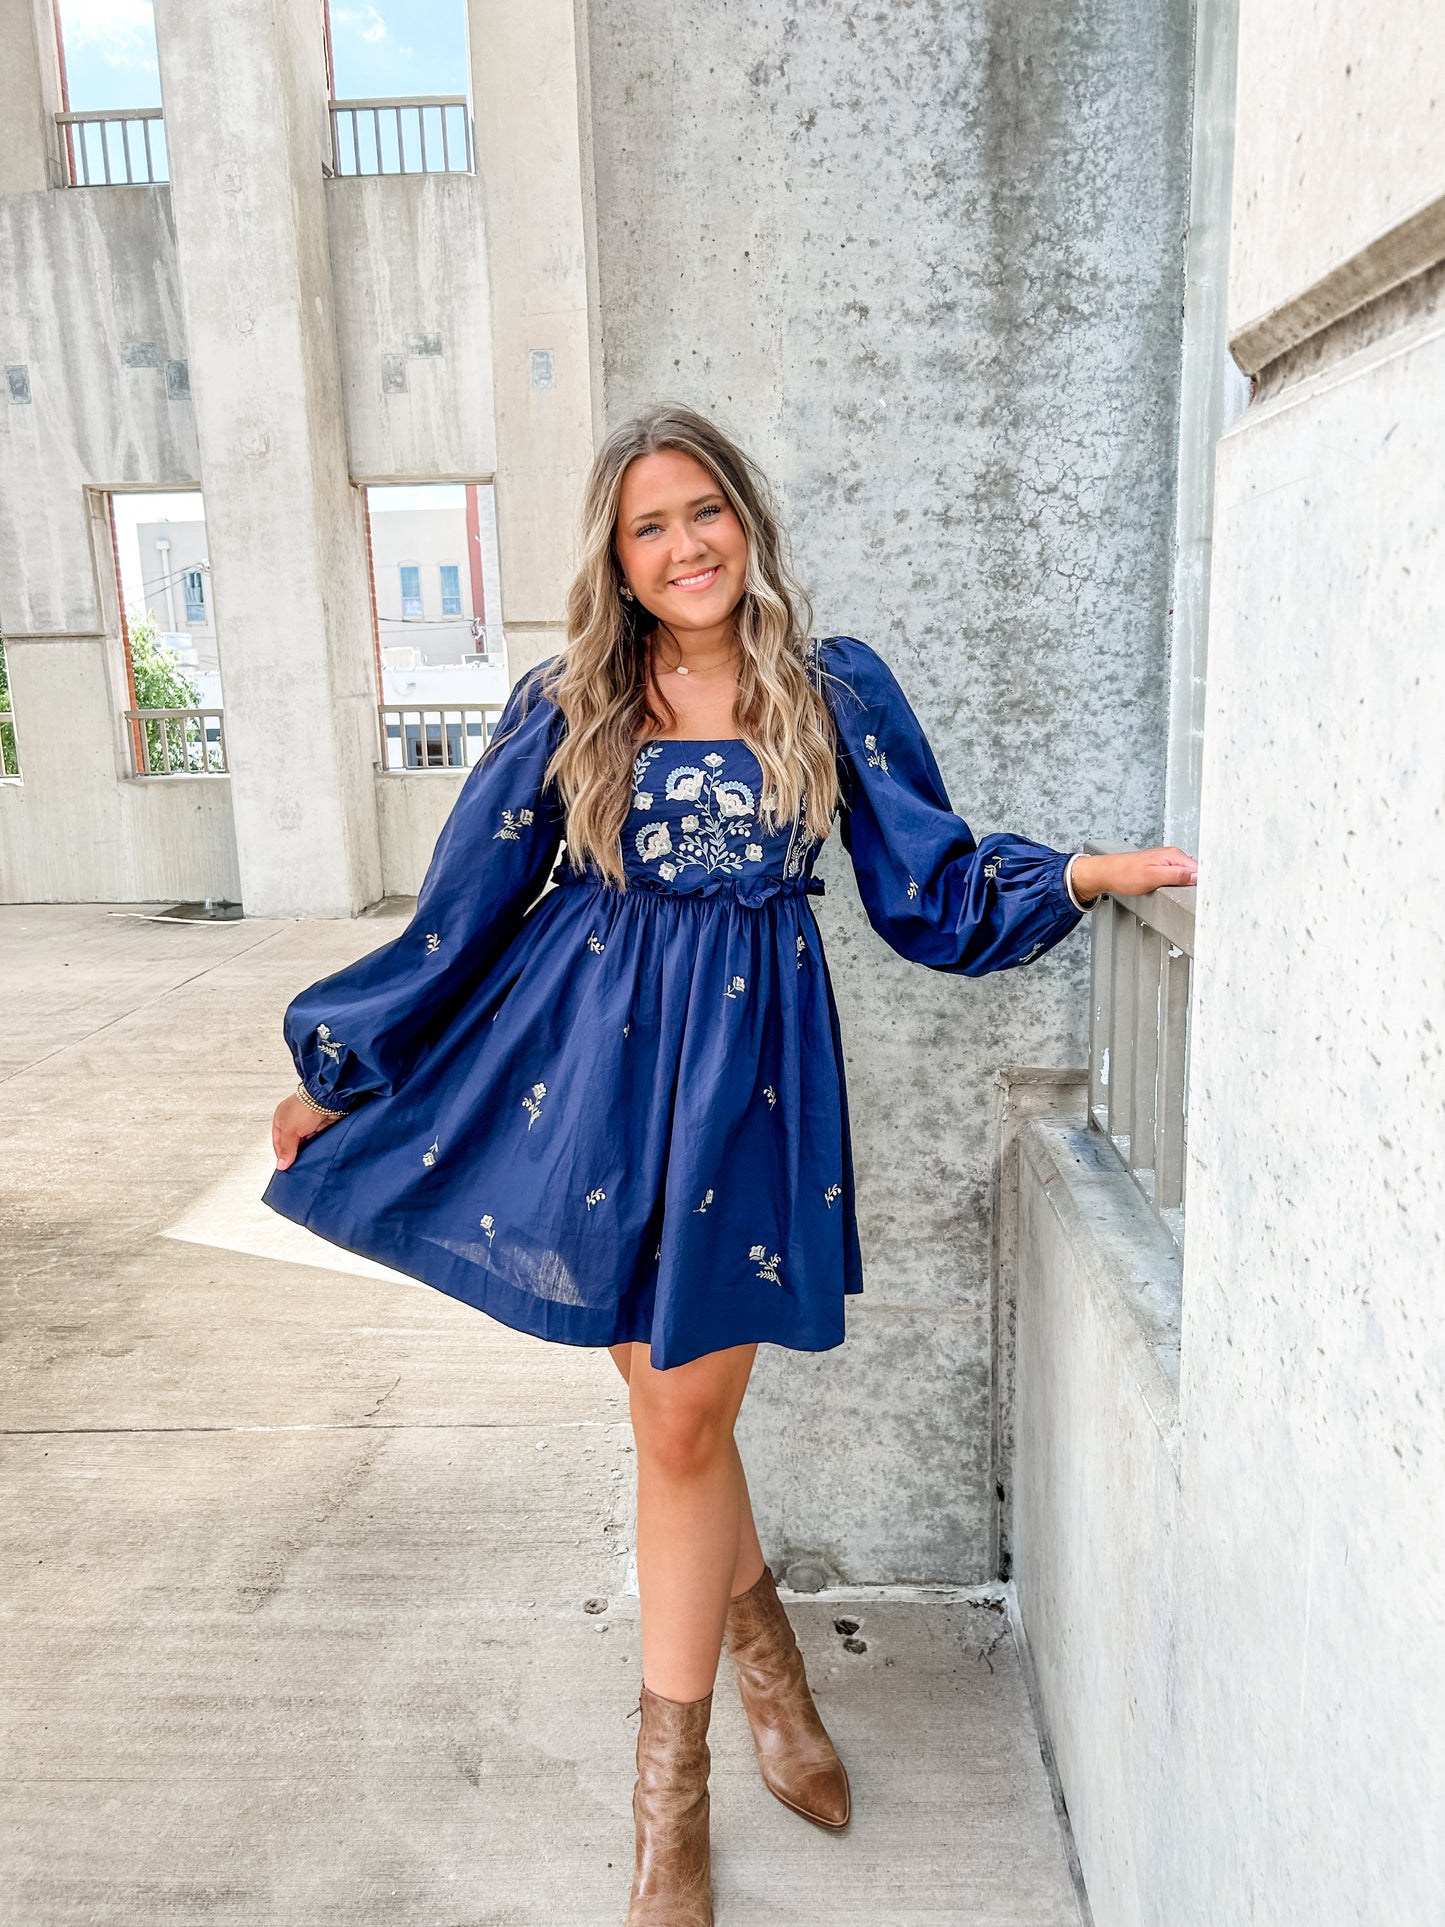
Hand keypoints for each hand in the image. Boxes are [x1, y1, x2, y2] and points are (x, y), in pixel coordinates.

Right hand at [272, 1092, 339, 1169]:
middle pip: (292, 1143)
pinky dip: (315, 1147)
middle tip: (296, 1167)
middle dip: (294, 1154)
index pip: (278, 1142)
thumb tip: (281, 1165)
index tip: (285, 1167)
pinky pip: (316, 1141)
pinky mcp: (320, 1126)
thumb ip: (286, 1149)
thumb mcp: (290, 1130)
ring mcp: (307, 1123)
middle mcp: (293, 1121)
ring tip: (306, 1162)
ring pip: (305, 1143)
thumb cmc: (305, 1107)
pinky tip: (316, 1154)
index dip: (281, 1155)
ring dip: (306, 1151)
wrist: (327, 1099)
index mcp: (281, 1119)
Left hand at [1071, 847, 1197, 903]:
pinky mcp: (1162, 868)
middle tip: (1200, 899)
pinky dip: (1180, 884)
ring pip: (1187, 875)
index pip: (1200, 868)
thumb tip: (1197, 876)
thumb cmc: (1124, 874)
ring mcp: (1167, 862)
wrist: (1106, 873)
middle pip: (1196, 872)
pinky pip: (1178, 876)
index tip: (1209, 894)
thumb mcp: (1153, 877)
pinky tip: (1178, 890)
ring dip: (1190, 885)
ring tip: (1190, 895)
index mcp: (1173, 855)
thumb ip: (1177, 875)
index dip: (1206, 882)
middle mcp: (1172, 856)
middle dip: (1200, 885)